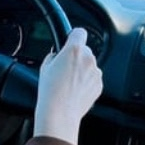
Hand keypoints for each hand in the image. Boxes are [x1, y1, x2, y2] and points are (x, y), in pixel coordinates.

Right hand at [33, 27, 102, 144]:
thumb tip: (58, 55)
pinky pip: (93, 78)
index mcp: (74, 50)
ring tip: (69, 82)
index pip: (79, 32)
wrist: (60, 112)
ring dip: (82, 70)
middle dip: (77, 56)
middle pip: (85, 50)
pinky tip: (75, 90)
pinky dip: (86, 81)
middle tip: (65, 68)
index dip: (74, 36)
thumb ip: (55, 55)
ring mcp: (95, 72)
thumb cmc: (51, 91)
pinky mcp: (99, 84)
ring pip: (90, 65)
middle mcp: (88, 58)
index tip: (71, 41)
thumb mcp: (45, 67)